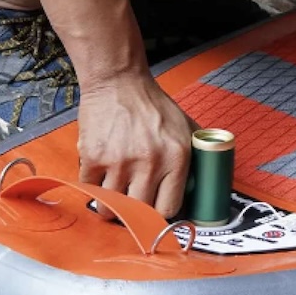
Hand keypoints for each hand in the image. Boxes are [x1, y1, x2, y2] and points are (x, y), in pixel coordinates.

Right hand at [77, 70, 196, 218]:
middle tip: (135, 202)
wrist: (119, 82)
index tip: (156, 208)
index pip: (169, 208)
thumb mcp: (186, 128)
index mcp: (177, 158)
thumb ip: (197, 156)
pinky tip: (102, 177)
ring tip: (116, 193)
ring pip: (112, 208)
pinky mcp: (93, 157)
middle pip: (141, 212)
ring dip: (113, 205)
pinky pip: (91, 190)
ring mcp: (119, 162)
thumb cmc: (153, 105)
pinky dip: (94, 188)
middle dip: (137, 211)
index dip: (161, 211)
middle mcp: (149, 163)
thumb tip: (205, 183)